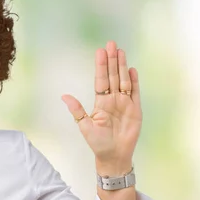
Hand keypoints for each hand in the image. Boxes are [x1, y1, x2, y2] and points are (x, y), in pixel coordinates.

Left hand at [62, 41, 141, 173]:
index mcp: (100, 102)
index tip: (100, 51)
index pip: (101, 80)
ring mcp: (124, 103)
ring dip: (123, 66)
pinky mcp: (135, 109)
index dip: (101, 66)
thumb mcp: (84, 126)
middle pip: (113, 76)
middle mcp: (112, 99)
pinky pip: (135, 92)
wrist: (114, 156)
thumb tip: (64, 96)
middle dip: (112, 60)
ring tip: (121, 51)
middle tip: (111, 43)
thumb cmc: (98, 142)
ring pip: (124, 81)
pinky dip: (134, 81)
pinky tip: (132, 70)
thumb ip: (77, 110)